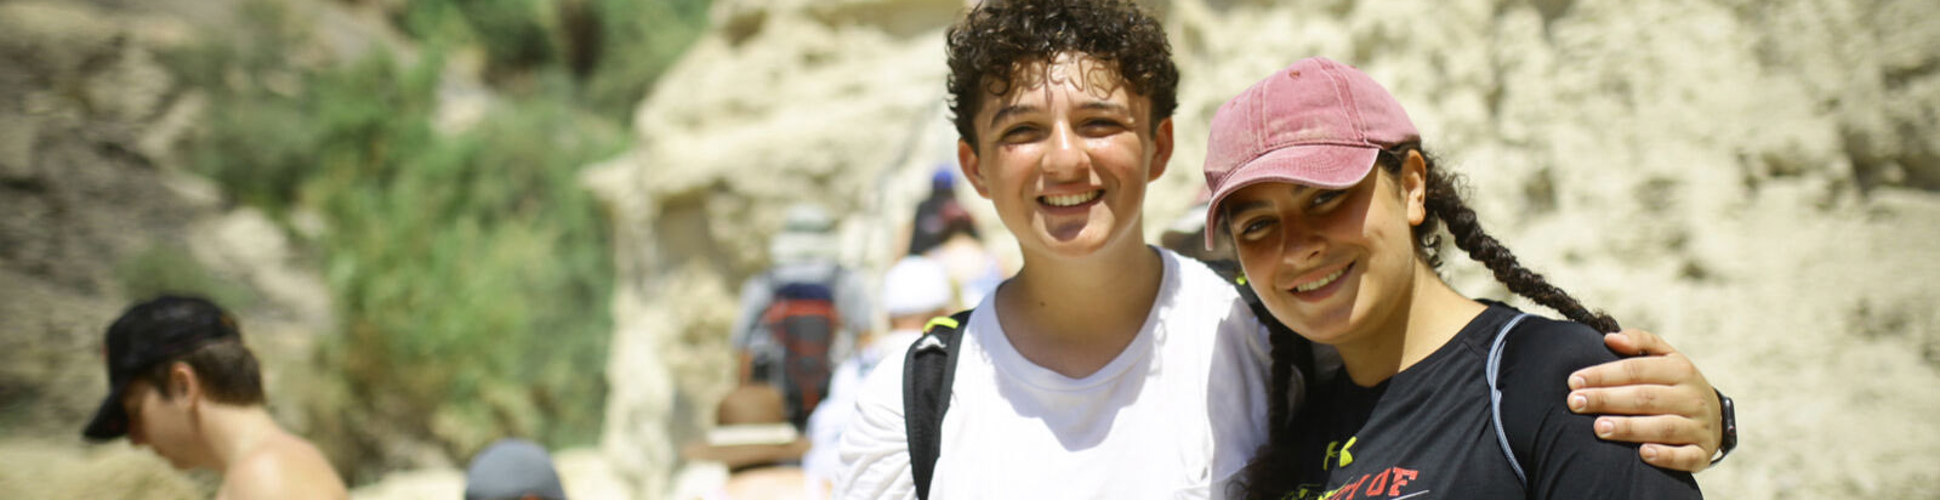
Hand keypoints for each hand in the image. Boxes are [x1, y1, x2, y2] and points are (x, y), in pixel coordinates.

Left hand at [1566, 328, 1722, 472]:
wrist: (1715, 419)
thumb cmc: (1675, 384)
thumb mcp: (1665, 357)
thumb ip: (1640, 342)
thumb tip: (1611, 338)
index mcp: (1680, 369)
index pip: (1636, 370)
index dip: (1603, 375)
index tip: (1573, 381)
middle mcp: (1692, 397)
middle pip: (1644, 398)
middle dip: (1607, 399)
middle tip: (1575, 403)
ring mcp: (1699, 426)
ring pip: (1663, 427)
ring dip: (1630, 428)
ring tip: (1598, 428)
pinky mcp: (1702, 453)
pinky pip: (1686, 456)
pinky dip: (1666, 456)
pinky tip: (1643, 454)